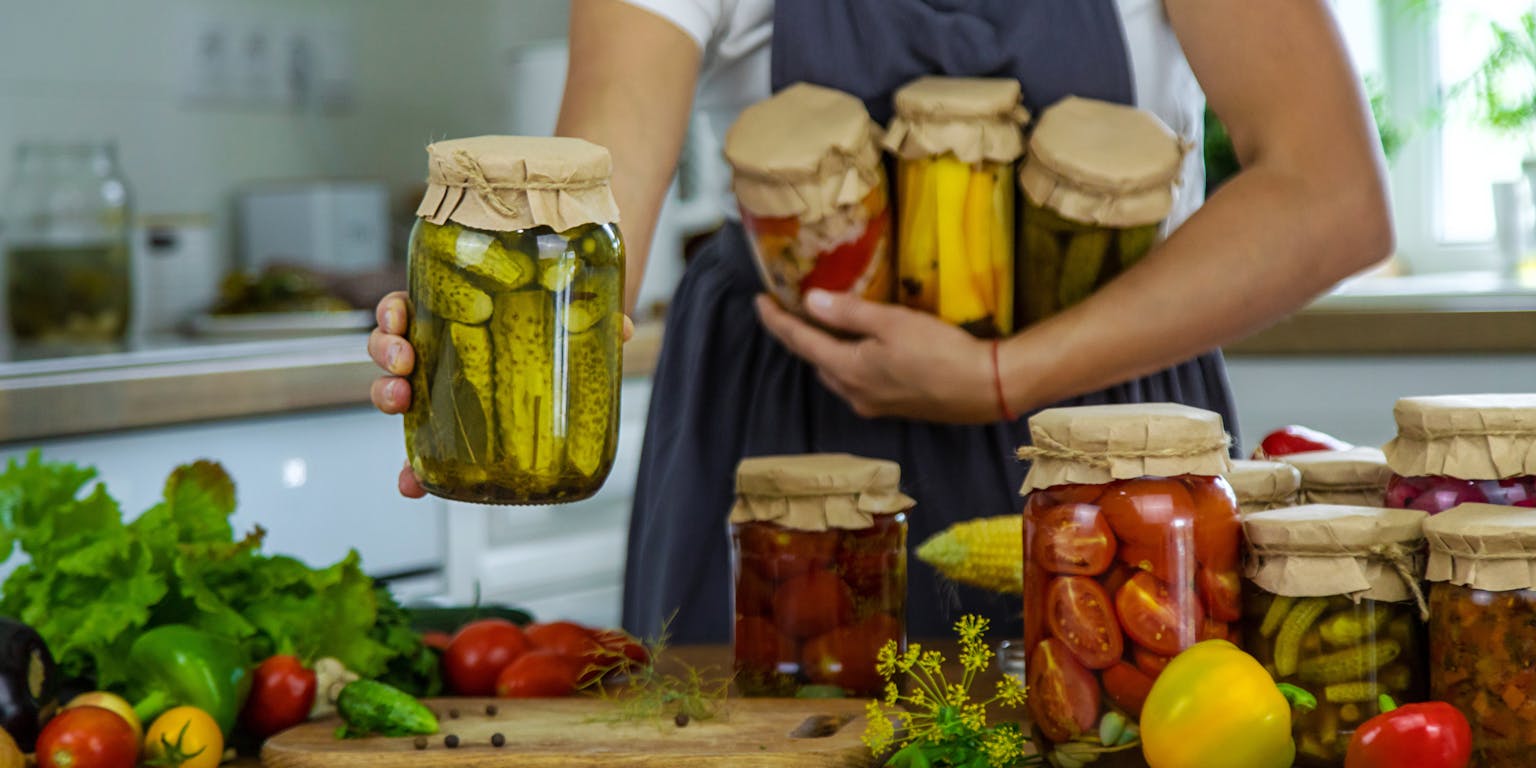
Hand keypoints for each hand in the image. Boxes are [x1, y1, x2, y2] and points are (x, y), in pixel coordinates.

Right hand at [368, 290, 635, 497]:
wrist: (564, 357)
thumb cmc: (556, 330)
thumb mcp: (572, 320)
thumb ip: (597, 321)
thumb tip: (624, 328)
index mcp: (453, 315)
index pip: (412, 306)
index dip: (393, 312)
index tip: (397, 316)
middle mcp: (437, 351)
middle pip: (394, 346)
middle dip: (387, 352)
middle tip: (404, 360)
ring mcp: (438, 391)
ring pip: (396, 389)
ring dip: (385, 395)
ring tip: (400, 400)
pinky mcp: (447, 433)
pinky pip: (418, 451)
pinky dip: (410, 470)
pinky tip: (410, 485)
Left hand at [754, 289, 999, 423]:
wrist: (985, 389)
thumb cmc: (940, 352)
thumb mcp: (892, 323)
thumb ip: (848, 313)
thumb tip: (809, 301)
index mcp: (847, 370)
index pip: (799, 342)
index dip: (776, 320)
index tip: (759, 300)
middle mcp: (852, 393)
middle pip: (814, 360)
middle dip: (797, 335)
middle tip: (787, 308)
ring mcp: (872, 405)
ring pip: (834, 373)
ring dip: (822, 350)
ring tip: (819, 324)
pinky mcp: (892, 407)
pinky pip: (855, 381)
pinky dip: (845, 361)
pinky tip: (857, 348)